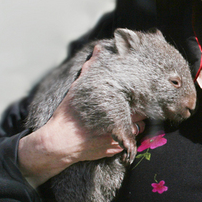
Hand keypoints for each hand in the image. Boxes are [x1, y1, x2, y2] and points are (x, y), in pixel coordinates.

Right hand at [18, 45, 145, 187]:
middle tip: (134, 105)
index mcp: (116, 109)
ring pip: (137, 132)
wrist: (59, 143)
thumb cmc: (68, 115)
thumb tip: (99, 49)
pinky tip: (118, 132)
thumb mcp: (78, 89)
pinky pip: (128, 145)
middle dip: (140, 111)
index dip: (141, 98)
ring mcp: (118, 141)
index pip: (140, 102)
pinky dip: (126, 138)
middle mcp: (121, 126)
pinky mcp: (113, 151)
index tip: (139, 94)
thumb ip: (91, 69)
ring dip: (135, 125)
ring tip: (128, 119)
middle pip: (142, 117)